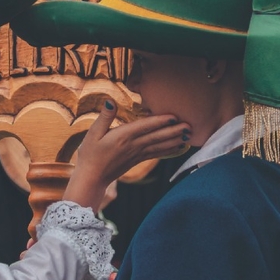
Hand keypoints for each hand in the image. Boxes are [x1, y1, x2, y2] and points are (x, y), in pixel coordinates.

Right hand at [64, 101, 189, 213]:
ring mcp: (136, 154)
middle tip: (189, 126)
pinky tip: (178, 147)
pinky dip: (169, 150)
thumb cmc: (90, 154)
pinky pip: (156, 154)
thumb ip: (104, 117)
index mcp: (122, 137)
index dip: (160, 121)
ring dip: (175, 140)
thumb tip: (110, 101)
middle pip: (157, 137)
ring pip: (159, 146)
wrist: (92, 178)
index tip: (174, 116)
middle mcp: (133, 146)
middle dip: (174, 131)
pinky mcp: (137, 160)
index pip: (144, 127)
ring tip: (188, 136)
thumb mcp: (92, 133)